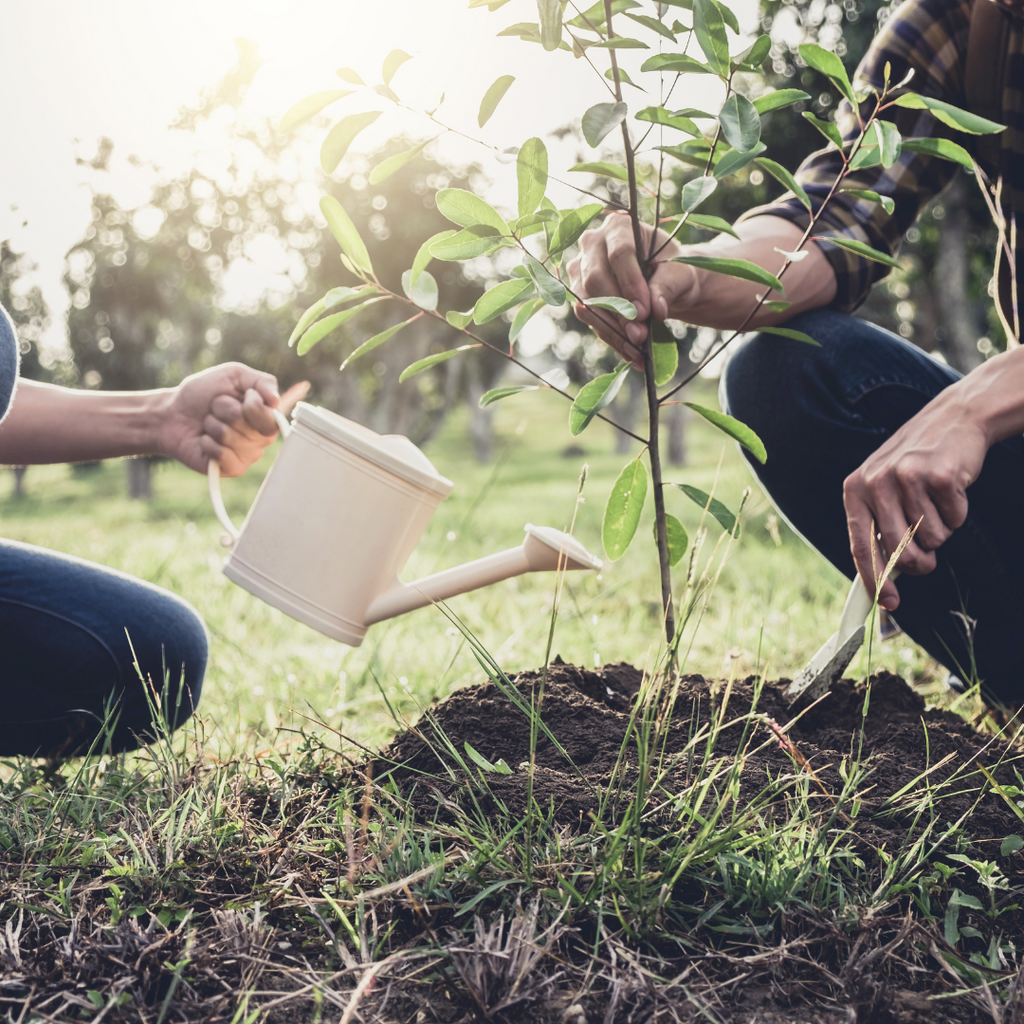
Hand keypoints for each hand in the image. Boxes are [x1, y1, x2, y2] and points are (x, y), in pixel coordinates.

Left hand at [157, 363, 309, 476]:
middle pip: (249, 426)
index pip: (270, 416)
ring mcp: (248, 455)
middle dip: (224, 410)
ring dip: (212, 425)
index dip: (251, 404)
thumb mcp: (233, 375)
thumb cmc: (203, 394)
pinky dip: (207, 443)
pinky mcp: (232, 468)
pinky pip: (222, 456)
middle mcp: (262, 438)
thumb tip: (277, 400)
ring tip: (208, 424)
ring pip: (231, 438)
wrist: (172, 413)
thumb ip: (261, 381)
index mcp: (267, 416)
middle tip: (216, 409)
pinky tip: (203, 440)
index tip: (241, 396)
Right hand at [566, 213, 693, 367]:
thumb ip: (667, 286)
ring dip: (613, 329)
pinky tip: (631, 353)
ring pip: (587, 302)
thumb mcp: (679, 274)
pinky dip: (611, 338)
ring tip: (637, 349)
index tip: (646, 312)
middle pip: (595, 279)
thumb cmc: (672, 271)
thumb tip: (655, 310)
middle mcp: (592, 244)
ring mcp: (580, 270)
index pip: (619, 253)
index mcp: (619, 227)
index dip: (630, 284)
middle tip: (640, 336)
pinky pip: (589, 319)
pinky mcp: (578, 295)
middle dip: (619, 311)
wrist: (663, 284)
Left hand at [843, 390, 986, 610]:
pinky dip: (958, 513)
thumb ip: (878, 527)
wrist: (952, 419)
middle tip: (929, 556)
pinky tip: (951, 489)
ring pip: (931, 538)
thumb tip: (882, 579)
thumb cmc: (916, 464)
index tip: (889, 602)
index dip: (875, 579)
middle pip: (901, 550)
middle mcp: (875, 482)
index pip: (860, 546)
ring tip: (936, 503)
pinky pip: (954, 520)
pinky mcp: (938, 475)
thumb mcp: (883, 489)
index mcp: (854, 490)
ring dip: (941, 531)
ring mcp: (906, 477)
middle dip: (920, 562)